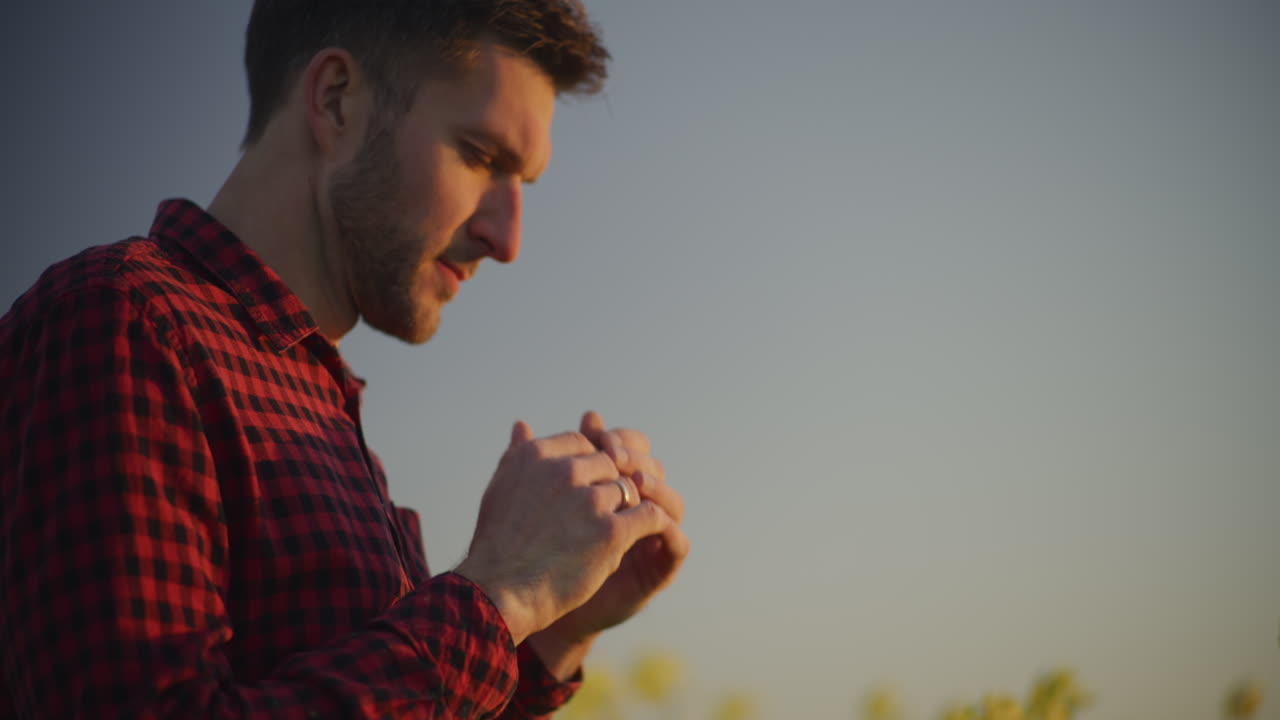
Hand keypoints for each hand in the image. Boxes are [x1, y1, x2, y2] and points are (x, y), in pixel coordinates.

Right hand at [455, 420, 676, 643]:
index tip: (587, 486)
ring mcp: (590, 500)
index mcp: (537, 455)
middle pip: (609, 464)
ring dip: (628, 507)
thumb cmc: (496, 545)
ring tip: (620, 528)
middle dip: (611, 485)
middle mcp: (565, 470)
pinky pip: (648, 515)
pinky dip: (653, 523)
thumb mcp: (500, 487)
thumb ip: (517, 453)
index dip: (590, 465)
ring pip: (629, 489)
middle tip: (608, 509)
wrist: (499, 594)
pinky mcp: (611, 531)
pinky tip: (649, 535)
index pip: (582, 443)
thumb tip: (522, 424)